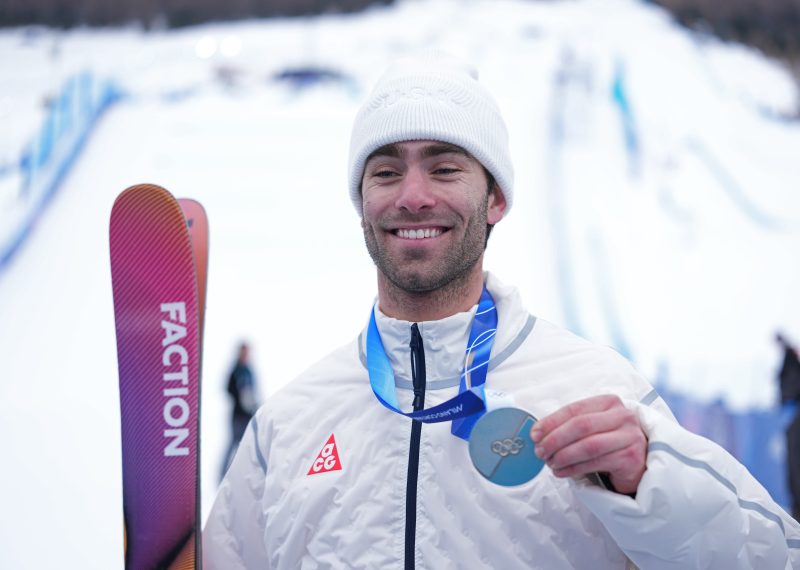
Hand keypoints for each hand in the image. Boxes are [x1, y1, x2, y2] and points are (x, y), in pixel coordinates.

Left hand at [529, 394, 646, 494]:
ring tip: (550, 463)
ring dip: (563, 456)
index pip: (574, 409)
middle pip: (581, 426)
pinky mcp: (631, 458)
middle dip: (555, 439)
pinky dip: (573, 469)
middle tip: (540, 451)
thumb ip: (568, 426)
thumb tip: (537, 433)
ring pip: (588, 446)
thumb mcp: (590, 428)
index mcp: (609, 402)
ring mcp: (630, 437)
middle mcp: (623, 416)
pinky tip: (561, 471)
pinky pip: (595, 463)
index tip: (534, 434)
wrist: (636, 464)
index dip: (551, 422)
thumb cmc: (608, 443)